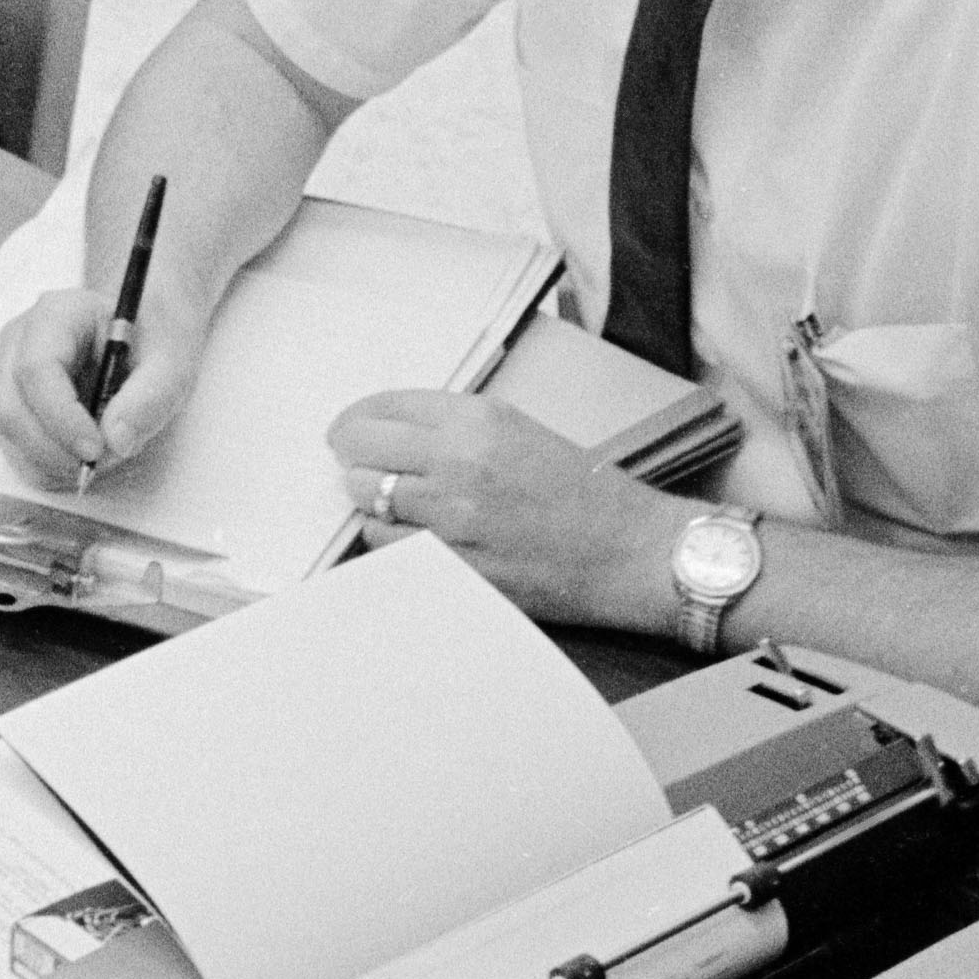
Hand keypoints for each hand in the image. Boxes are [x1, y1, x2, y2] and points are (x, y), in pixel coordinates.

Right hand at [0, 281, 215, 488]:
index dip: (60, 416)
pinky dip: (47, 463)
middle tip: (100, 462)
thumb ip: (150, 398)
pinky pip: (14, 444)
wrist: (142, 335)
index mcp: (57, 315)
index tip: (95, 448)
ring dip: (52, 458)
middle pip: (10, 406)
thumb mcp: (171, 363)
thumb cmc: (150, 340)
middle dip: (53, 448)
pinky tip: (82, 453)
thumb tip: (115, 440)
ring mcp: (9, 371)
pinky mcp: (11, 400)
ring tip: (101, 453)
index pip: (37, 368)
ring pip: (9, 430)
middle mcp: (20, 340)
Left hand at [323, 387, 683, 625]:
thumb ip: (450, 427)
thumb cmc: (580, 491)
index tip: (348, 432)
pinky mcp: (455, 569)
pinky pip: (390, 550)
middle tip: (359, 467)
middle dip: (355, 459)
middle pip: (359, 453)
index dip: (355, 422)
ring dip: (372, 505)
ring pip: (367, 504)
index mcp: (476, 420)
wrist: (630, 551)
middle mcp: (458, 464)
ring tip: (398, 506)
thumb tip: (384, 431)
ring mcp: (453, 521)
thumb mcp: (517, 431)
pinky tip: (416, 538)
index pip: (378, 409)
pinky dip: (392, 543)